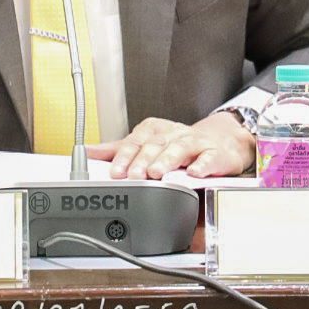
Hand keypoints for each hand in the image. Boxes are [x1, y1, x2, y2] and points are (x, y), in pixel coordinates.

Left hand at [87, 113, 253, 179]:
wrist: (220, 142)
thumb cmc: (180, 144)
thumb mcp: (147, 144)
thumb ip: (118, 149)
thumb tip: (87, 152)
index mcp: (155, 132)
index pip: (136, 142)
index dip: (125, 157)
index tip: (115, 172)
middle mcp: (173, 135)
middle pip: (156, 145)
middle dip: (143, 160)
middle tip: (132, 176)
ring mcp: (195, 143)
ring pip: (180, 148)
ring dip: (167, 160)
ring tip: (157, 173)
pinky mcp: (215, 154)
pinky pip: (209, 158)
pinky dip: (202, 165)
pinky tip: (194, 173)